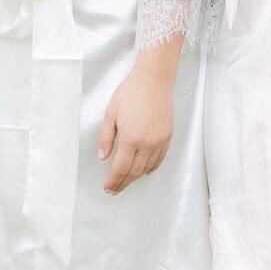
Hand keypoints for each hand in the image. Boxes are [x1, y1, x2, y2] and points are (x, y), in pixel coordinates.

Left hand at [98, 60, 175, 193]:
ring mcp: (159, 141)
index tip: (108, 188)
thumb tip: (102, 156)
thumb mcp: (111, 113)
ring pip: (147, 168)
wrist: (154, 80)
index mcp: (131, 138)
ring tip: (126, 182)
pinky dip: (151, 168)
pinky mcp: (167, 137)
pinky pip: (159, 159)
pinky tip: (145, 172)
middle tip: (115, 189)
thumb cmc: (131, 92)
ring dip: (136, 177)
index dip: (113, 181)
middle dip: (123, 183)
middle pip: (134, 172)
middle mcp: (147, 143)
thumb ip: (106, 137)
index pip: (120, 168)